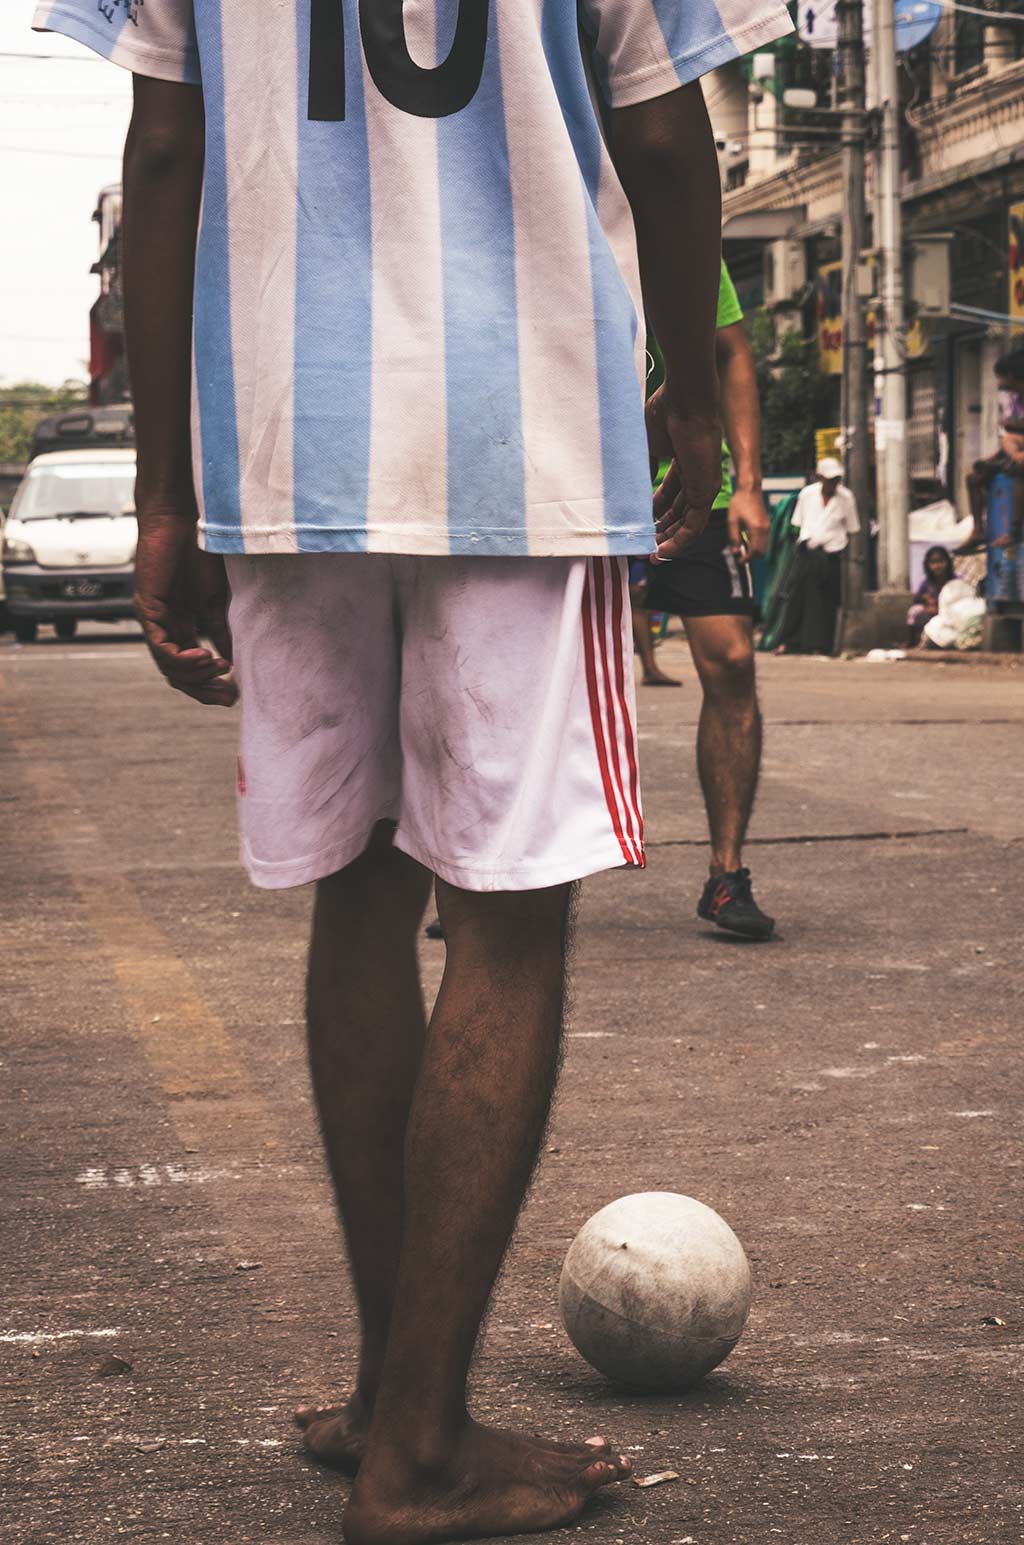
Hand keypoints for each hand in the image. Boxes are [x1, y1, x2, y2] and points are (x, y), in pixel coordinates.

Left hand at [133, 510, 237, 705]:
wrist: (185, 521)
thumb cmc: (201, 552)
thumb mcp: (218, 599)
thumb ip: (221, 630)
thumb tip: (234, 661)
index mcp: (180, 625)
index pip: (190, 666)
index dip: (210, 683)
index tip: (234, 693)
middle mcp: (163, 627)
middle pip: (178, 674)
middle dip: (203, 689)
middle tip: (227, 697)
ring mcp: (153, 620)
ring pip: (168, 666)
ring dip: (195, 674)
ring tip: (220, 669)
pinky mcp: (146, 609)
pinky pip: (161, 646)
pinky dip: (182, 658)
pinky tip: (205, 656)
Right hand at [646, 384, 721, 561]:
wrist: (685, 402)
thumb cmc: (665, 414)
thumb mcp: (647, 446)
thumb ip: (643, 469)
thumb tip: (632, 489)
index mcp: (683, 462)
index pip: (669, 495)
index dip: (654, 512)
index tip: (638, 524)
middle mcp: (696, 475)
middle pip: (678, 511)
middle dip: (660, 530)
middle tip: (642, 544)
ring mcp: (703, 485)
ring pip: (686, 522)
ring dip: (668, 540)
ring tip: (649, 555)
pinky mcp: (706, 492)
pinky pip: (693, 526)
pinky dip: (679, 541)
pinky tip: (662, 552)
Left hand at [727, 487, 769, 562]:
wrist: (750, 490)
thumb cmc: (740, 503)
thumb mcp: (732, 521)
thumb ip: (733, 538)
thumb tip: (734, 552)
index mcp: (756, 528)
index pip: (755, 551)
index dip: (747, 559)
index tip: (739, 561)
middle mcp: (765, 529)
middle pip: (762, 552)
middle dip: (752, 557)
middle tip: (741, 558)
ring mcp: (768, 527)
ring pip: (765, 547)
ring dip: (755, 552)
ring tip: (743, 551)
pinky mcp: (767, 525)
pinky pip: (765, 540)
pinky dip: (758, 545)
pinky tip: (748, 543)